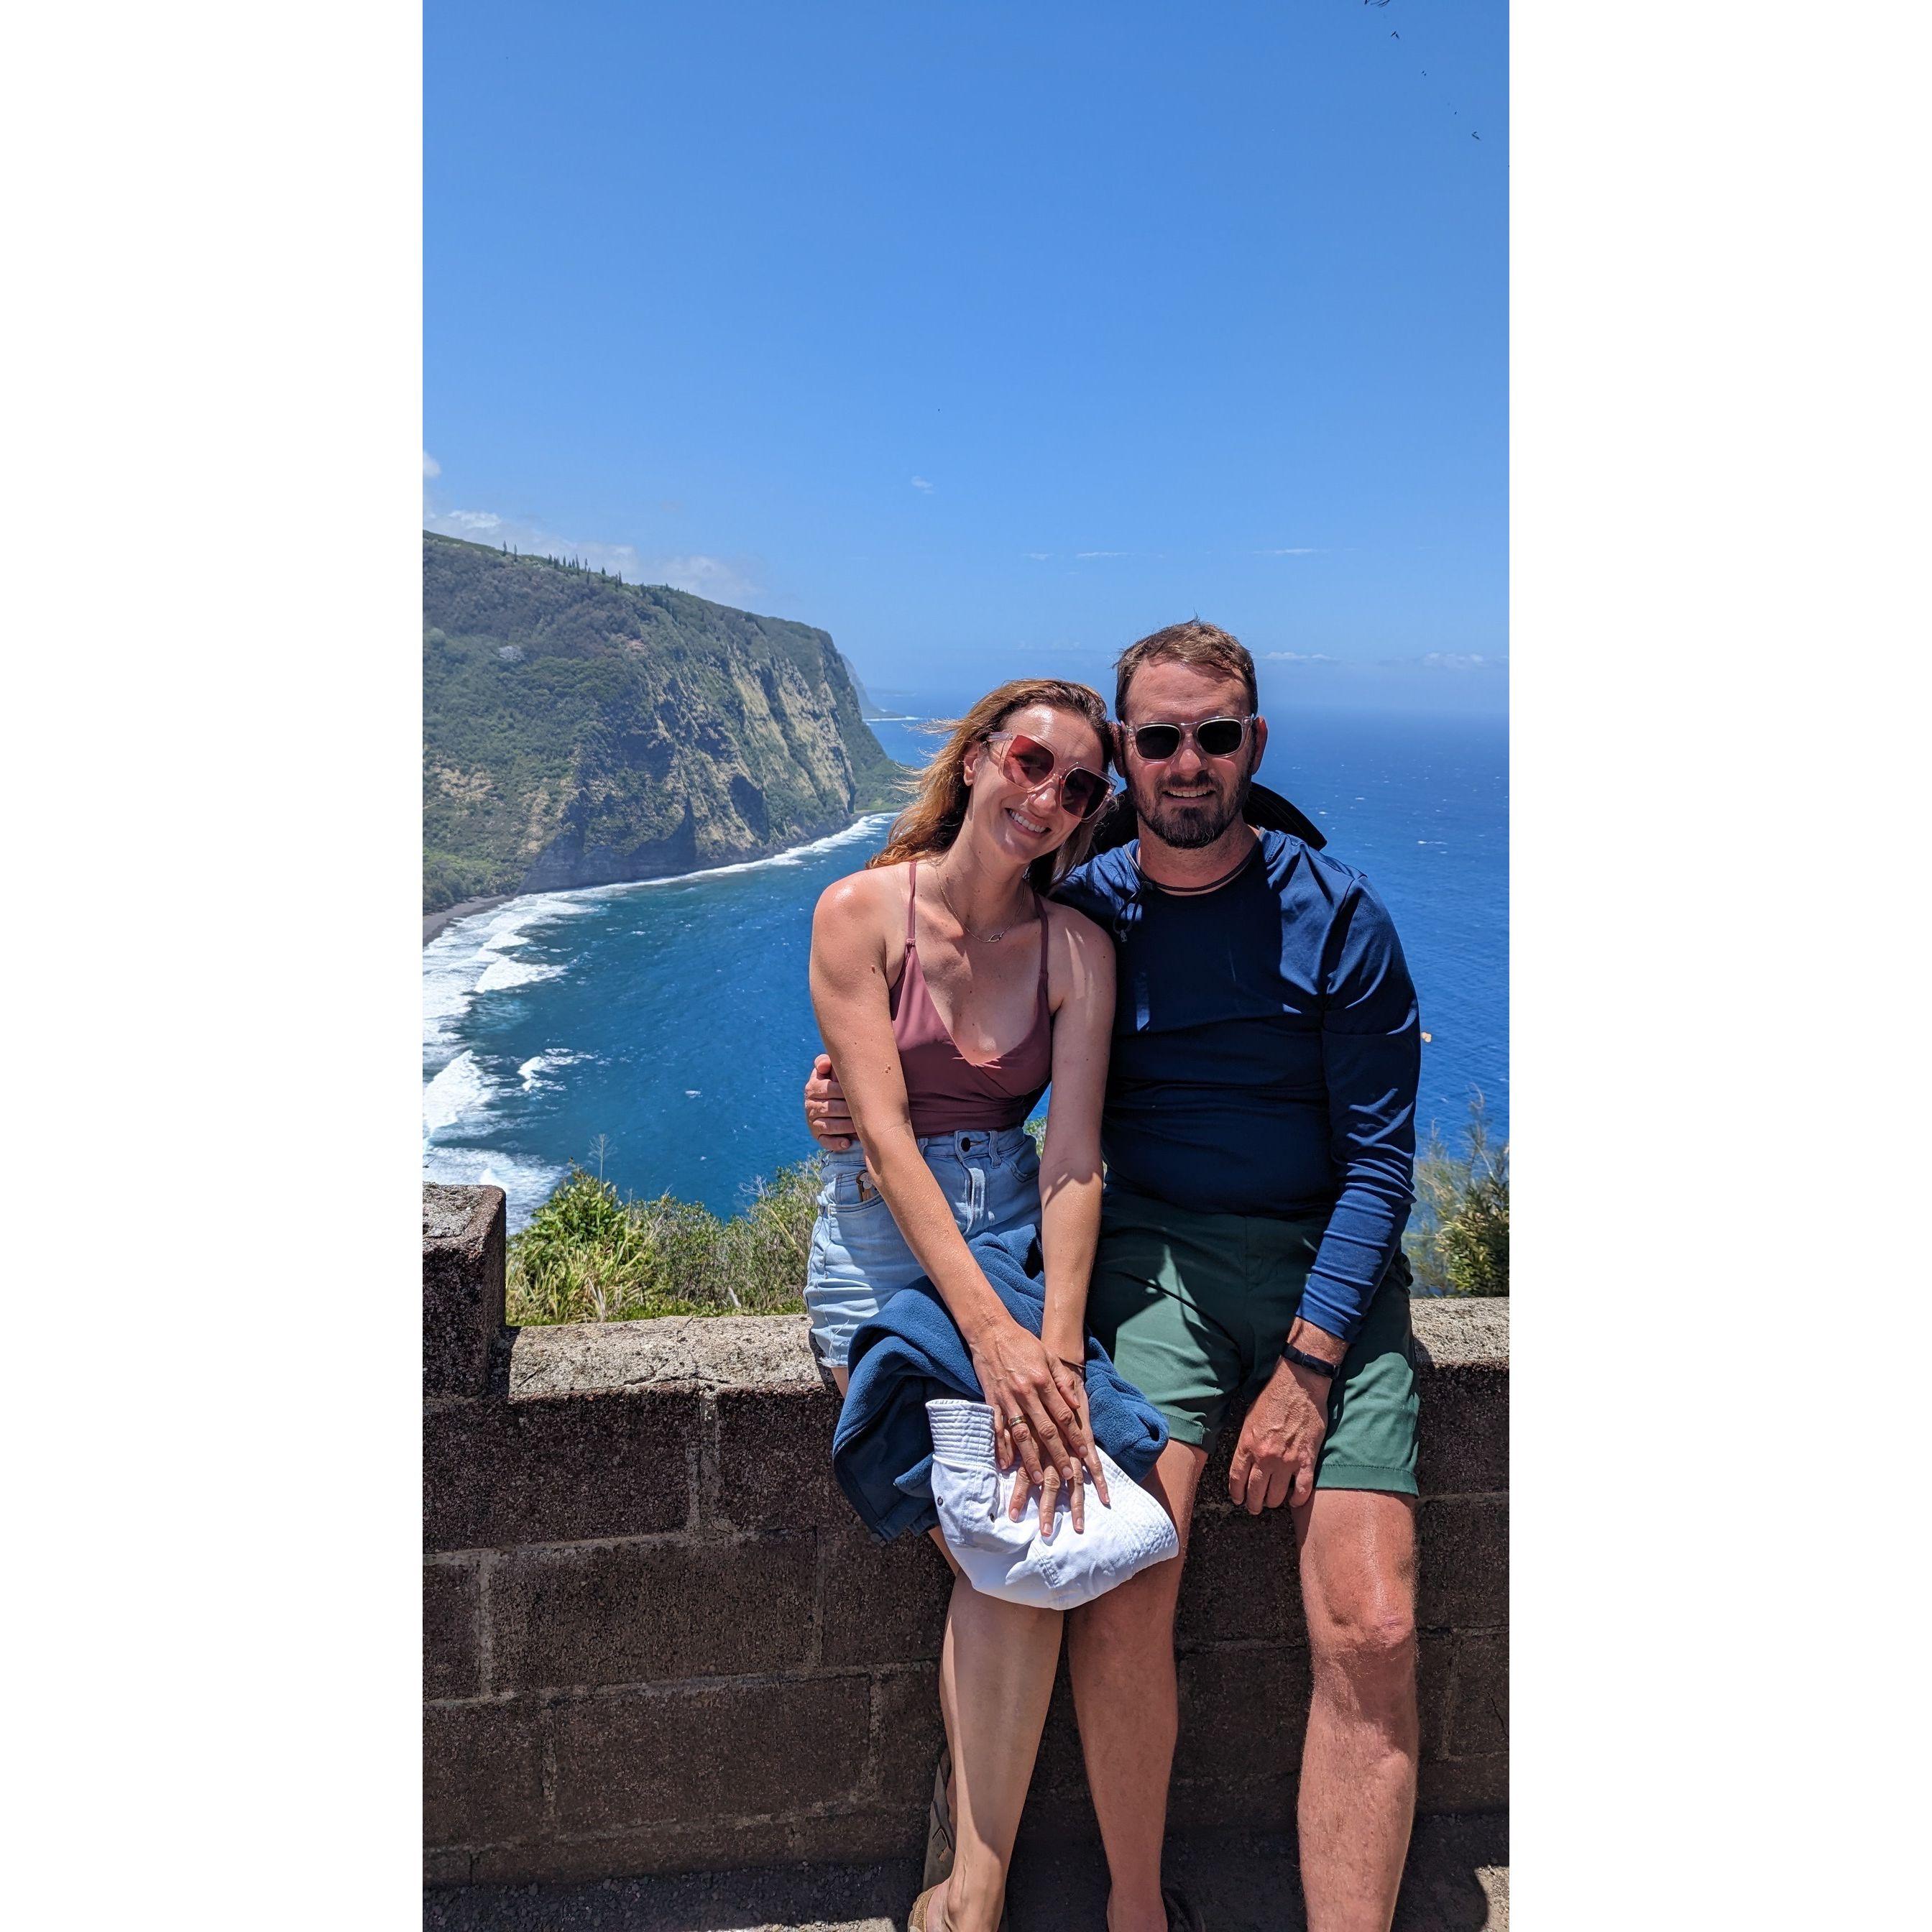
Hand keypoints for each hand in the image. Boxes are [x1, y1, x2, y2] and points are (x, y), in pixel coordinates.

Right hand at [804, 1053, 855, 1150]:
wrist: (836, 1103)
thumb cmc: (839, 1084)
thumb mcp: (833, 1070)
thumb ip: (827, 1062)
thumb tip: (823, 1064)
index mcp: (813, 1087)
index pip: (827, 1089)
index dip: (843, 1091)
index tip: (859, 1092)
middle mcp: (810, 1105)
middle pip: (831, 1108)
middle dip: (849, 1110)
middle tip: (867, 1111)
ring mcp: (813, 1121)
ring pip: (830, 1126)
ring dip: (846, 1127)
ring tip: (861, 1126)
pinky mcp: (818, 1136)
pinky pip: (826, 1141)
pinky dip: (836, 1143)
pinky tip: (848, 1142)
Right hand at [968, 1319, 1092, 1538]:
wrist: (990, 1330)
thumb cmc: (1023, 1342)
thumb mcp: (1049, 1356)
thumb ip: (1063, 1381)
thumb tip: (1076, 1405)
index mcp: (1042, 1381)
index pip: (1062, 1415)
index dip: (1074, 1436)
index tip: (1084, 1454)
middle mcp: (1025, 1393)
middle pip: (1044, 1430)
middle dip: (1057, 1454)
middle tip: (1067, 1476)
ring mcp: (1007, 1399)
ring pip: (1020, 1435)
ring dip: (1030, 1459)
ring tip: (1038, 1478)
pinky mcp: (991, 1401)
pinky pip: (997, 1429)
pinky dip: (1001, 1448)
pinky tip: (1005, 1465)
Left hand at [1227, 1361, 1331, 1514]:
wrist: (1299, 1385)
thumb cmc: (1273, 1397)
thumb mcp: (1249, 1418)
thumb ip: (1247, 1442)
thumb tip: (1245, 1461)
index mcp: (1247, 1444)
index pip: (1237, 1479)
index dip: (1237, 1494)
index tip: (1238, 1500)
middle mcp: (1264, 1456)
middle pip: (1255, 1492)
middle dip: (1254, 1504)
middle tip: (1255, 1507)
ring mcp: (1286, 1460)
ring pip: (1277, 1495)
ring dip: (1274, 1502)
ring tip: (1274, 1502)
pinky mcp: (1307, 1460)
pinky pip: (1302, 1490)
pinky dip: (1298, 1499)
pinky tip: (1295, 1500)